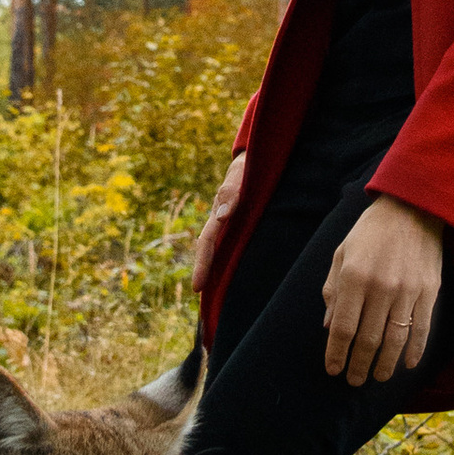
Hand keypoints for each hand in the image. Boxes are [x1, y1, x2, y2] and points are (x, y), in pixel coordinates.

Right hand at [189, 150, 245, 292]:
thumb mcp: (241, 174)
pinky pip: (231, 244)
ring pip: (219, 249)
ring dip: (215, 269)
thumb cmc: (249, 165)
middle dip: (204, 273)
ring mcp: (229, 221)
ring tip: (214, 294)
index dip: (202, 265)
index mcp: (219, 212)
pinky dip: (228, 259)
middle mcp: (221, 220)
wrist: (256, 156)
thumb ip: (232, 192)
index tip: (197, 287)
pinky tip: (233, 273)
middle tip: (200, 298)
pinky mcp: (240, 221)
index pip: (207, 242)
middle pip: (208, 250)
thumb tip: (221, 216)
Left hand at [322, 198, 446, 387]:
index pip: (342, 327)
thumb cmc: (371, 230)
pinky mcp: (428, 291)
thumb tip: (328, 325)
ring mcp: (407, 290)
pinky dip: (414, 351)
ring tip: (377, 377)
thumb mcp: (342, 253)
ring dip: (385, 364)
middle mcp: (380, 286)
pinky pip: (422, 329)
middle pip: (367, 339)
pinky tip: (407, 364)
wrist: (413, 207)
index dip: (336, 352)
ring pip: (394, 339)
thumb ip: (333, 289)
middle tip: (354, 380)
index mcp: (353, 276)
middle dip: (359, 365)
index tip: (333, 369)